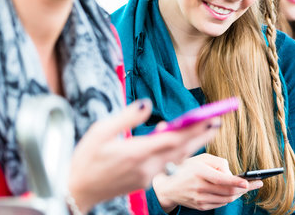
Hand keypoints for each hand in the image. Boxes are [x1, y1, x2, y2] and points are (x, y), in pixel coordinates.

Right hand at [68, 99, 219, 212]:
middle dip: (201, 134)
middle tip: (218, 120)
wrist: (77, 192)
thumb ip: (127, 117)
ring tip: (208, 129)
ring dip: (194, 143)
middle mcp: (147, 166)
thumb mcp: (100, 131)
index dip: (194, 127)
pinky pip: (168, 164)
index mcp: (137, 153)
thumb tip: (147, 103)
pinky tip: (184, 142)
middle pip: (181, 148)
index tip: (209, 116)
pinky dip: (180, 152)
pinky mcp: (145, 180)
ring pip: (177, 157)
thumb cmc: (85, 159)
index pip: (173, 138)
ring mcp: (147, 176)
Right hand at [152, 153, 262, 211]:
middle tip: (256, 184)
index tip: (248, 182)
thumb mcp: (200, 158)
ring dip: (239, 193)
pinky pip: (220, 204)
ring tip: (247, 187)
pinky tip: (233, 192)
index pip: (222, 180)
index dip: (237, 182)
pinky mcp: (200, 206)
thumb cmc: (186, 168)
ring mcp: (200, 199)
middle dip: (244, 189)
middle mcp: (200, 187)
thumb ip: (218, 162)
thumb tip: (231, 172)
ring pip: (226, 199)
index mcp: (200, 172)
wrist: (167, 187)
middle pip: (228, 191)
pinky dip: (229, 198)